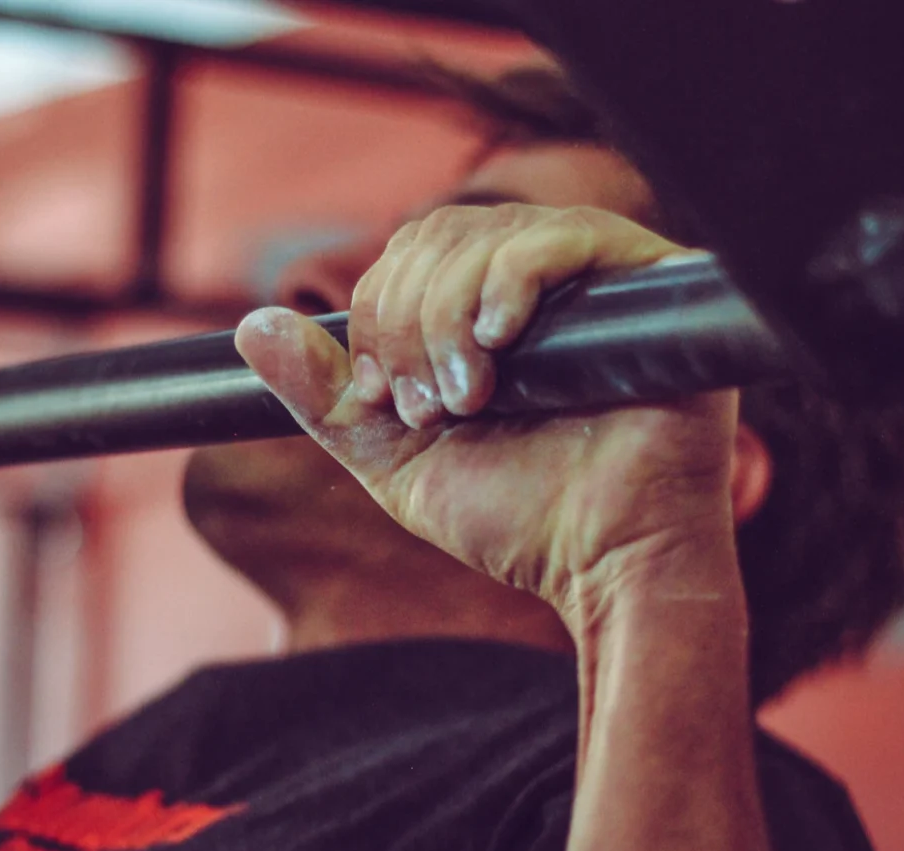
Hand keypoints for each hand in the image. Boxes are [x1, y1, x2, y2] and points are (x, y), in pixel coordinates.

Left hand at [235, 204, 738, 633]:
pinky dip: (513, 279)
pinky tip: (499, 338)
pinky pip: (568, 235)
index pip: (409, 256)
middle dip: (406, 318)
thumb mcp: (397, 459)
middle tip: (429, 405)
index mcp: (485, 316)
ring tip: (469, 396)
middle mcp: (543, 286)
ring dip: (449, 312)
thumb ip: (329, 398)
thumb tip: (252, 329)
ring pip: (489, 232)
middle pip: (441, 235)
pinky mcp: (650, 284)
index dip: (377, 313)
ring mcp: (597, 279)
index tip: (385, 397)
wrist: (606, 564)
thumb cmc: (518, 517)